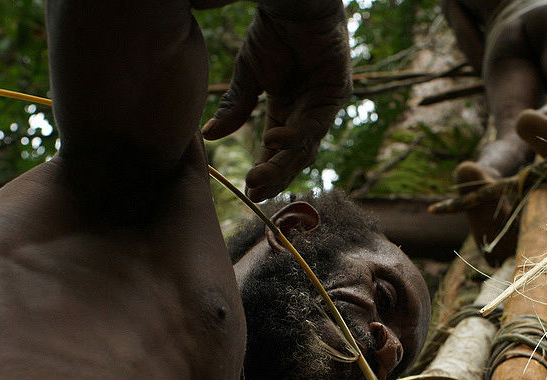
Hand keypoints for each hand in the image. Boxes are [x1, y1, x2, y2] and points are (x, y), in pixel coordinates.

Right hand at [202, 2, 351, 200]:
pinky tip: (273, 140)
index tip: (250, 192)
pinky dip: (294, 134)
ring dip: (283, 164)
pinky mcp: (336, 93)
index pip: (279, 152)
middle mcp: (307, 113)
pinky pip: (315, 123)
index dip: (266, 172)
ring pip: (306, 146)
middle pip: (295, 156)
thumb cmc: (272, 31)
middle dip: (275, 176)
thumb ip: (236, 108)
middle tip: (255, 193)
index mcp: (287, 111)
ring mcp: (324, 105)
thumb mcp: (248, 75)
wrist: (290, 3)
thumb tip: (210, 137)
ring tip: (259, 178)